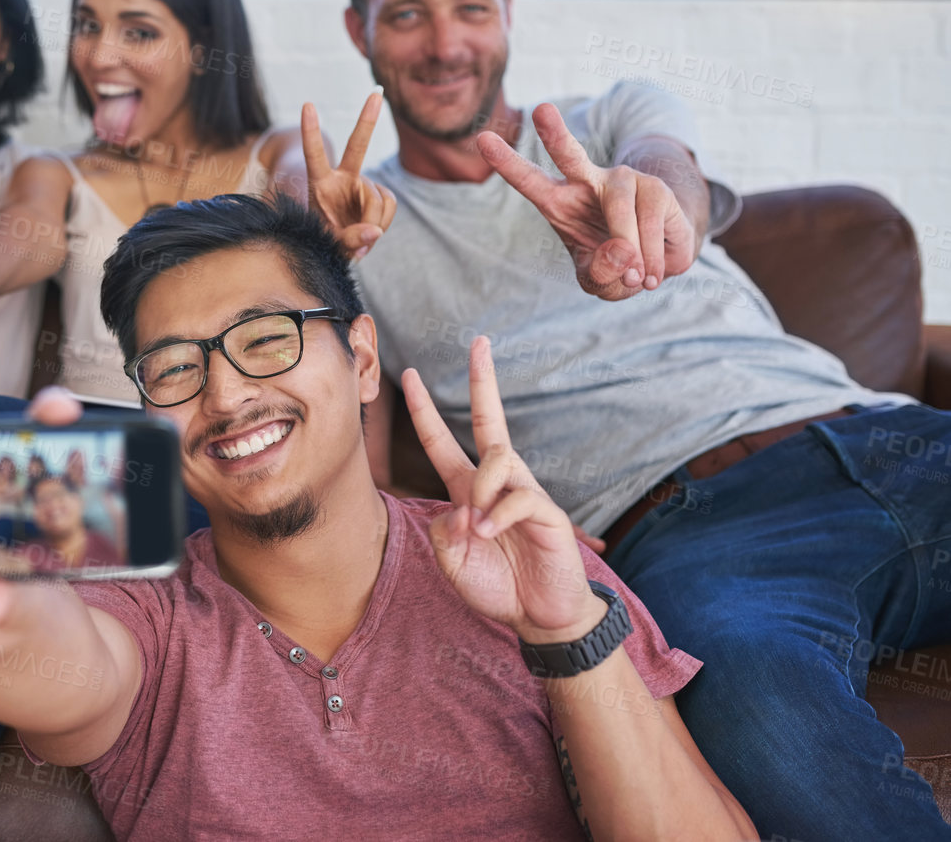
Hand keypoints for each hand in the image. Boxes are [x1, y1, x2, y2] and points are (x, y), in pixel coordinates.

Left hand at [301, 93, 396, 261]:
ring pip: (378, 196)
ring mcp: (362, 185)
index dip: (311, 131)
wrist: (342, 247)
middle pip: (358, 146)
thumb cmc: (326, 242)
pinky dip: (384, 220)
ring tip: (359, 236)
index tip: (308, 105)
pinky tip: (372, 229)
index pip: (314, 154)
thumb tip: (376, 231)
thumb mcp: (330, 245)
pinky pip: (390, 203)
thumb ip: (349, 240)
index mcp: (320, 184)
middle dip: (368, 119)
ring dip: (373, 219)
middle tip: (377, 92)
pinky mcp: (379, 194)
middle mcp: (343, 178)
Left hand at [401, 338, 602, 644]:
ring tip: (481, 527)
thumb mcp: (452, 561)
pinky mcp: (548, 514)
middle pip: (491, 421)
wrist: (540, 617)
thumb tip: (460, 507)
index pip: (442, 441)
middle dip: (483, 380)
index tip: (410, 375)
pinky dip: (499, 515)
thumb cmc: (497, 586)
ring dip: (481, 489)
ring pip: (498, 460)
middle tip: (479, 341)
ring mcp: (525, 493)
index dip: (424, 410)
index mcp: (468, 490)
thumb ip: (442, 532)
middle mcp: (497, 483)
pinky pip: (519, 498)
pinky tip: (493, 535)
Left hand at [476, 104, 694, 299]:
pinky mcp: (656, 188)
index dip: (506, 162)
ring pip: (620, 212)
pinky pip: (649, 225)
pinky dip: (651, 259)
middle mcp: (588, 182)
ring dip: (630, 254)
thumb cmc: (616, 266)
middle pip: (570, 155)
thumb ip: (600, 274)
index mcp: (559, 201)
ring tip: (636, 280)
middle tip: (542, 110)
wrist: (659, 261)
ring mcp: (623, 180)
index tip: (483, 139)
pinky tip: (651, 274)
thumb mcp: (599, 281)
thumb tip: (621, 250)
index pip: (529, 180)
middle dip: (556, 133)